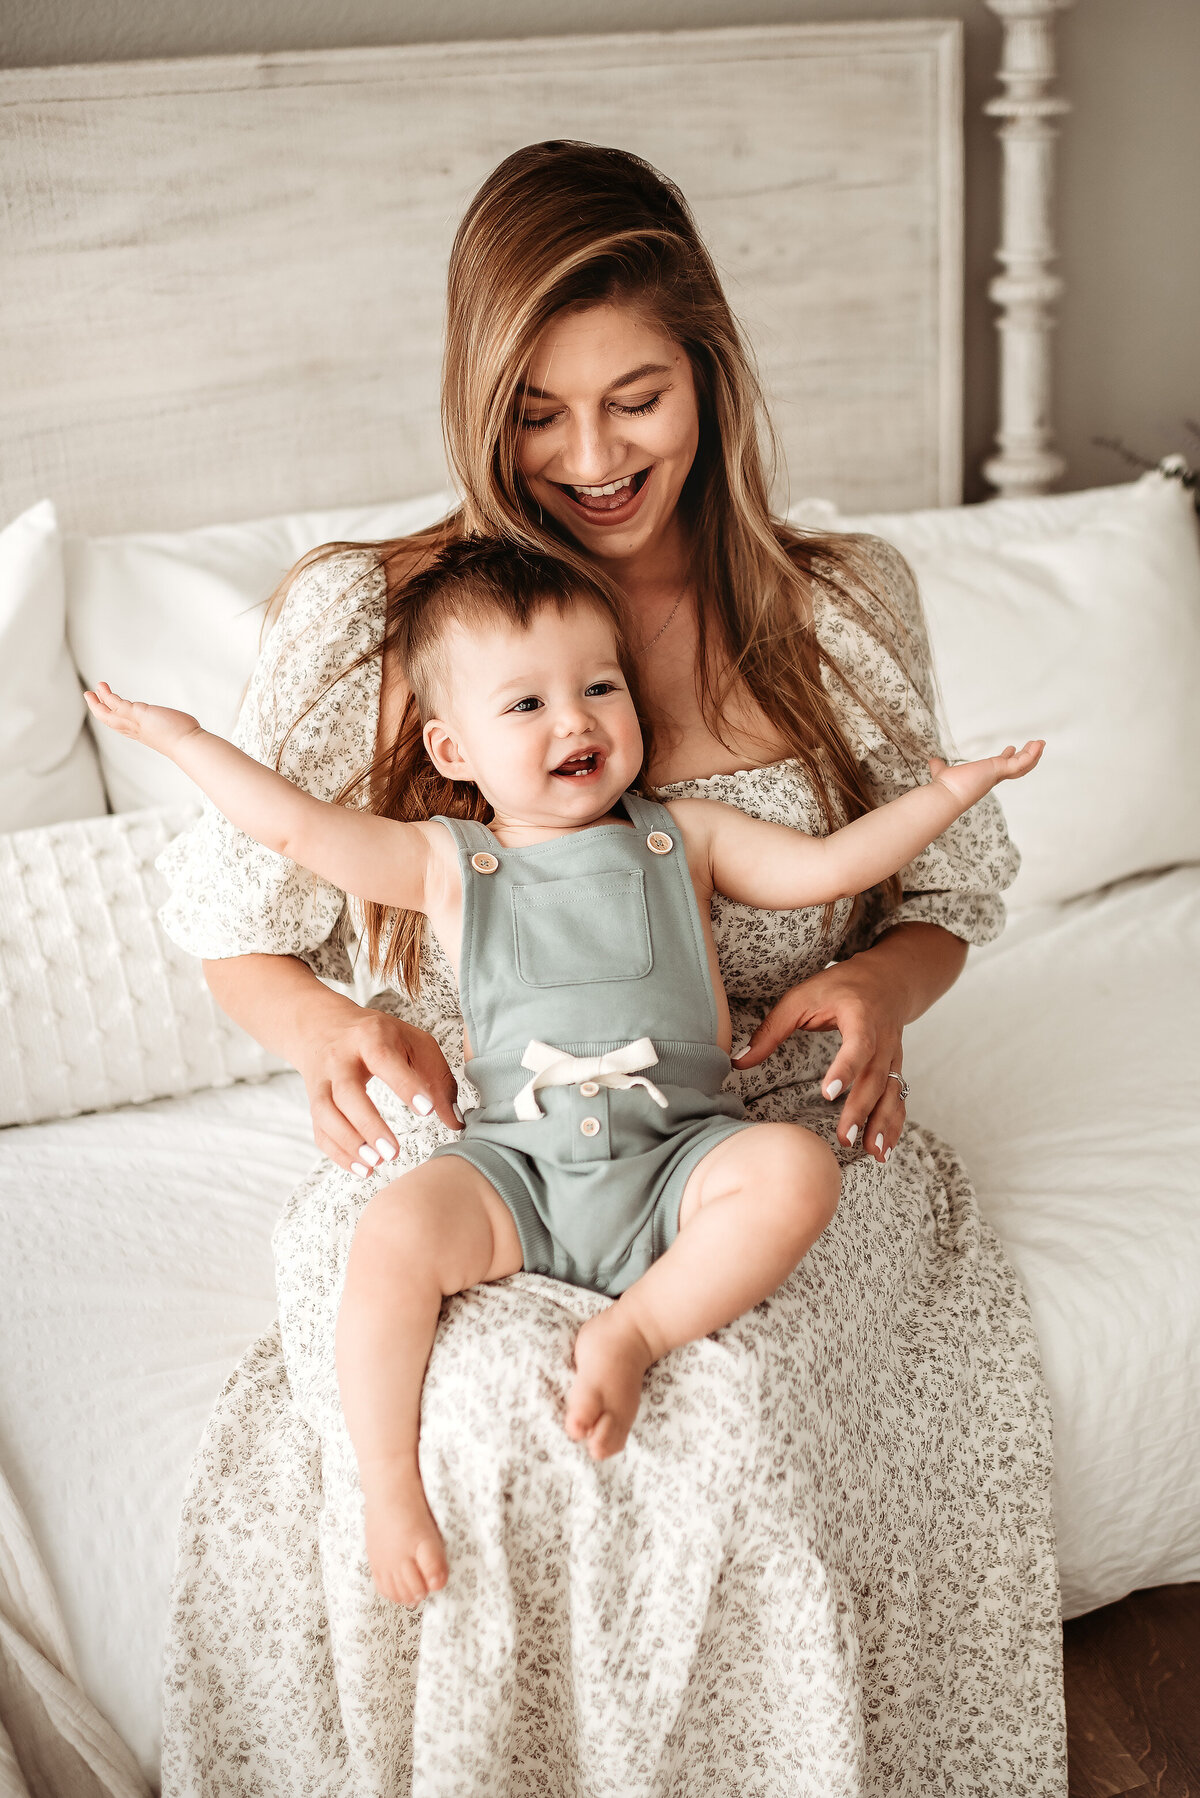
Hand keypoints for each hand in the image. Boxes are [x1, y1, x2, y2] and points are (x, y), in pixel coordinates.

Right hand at [84, 681, 200, 753]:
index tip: (109, 711)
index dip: (114, 719)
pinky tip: (102, 687)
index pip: (124, 727)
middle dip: (99, 709)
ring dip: (97, 702)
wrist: (188, 745)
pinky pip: (115, 704)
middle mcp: (136, 730)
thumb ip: (178, 730)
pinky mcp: (137, 714)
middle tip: (90, 697)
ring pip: (107, 714)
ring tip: (91, 691)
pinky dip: (106, 696)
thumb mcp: (178, 734)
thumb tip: (192, 729)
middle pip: (110, 721)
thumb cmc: (188, 742)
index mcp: (143, 734)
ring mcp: (134, 723)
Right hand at [295, 1004, 463, 1175]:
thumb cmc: (380, 1037)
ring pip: (325, 1114)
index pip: (384, 1059)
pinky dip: (338, 1153)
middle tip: (393, 1152)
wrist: (325, 1026)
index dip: (405, 1085)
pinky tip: (363, 1169)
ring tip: (376, 1163)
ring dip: (349, 1143)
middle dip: (369, 1125)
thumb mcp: (414, 1043)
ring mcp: (322, 1081)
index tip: (427, 1111)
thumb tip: (455, 1121)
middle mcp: (339, 1058)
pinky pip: (320, 1131)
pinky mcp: (313, 1101)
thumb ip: (438, 1079)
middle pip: (347, 1092)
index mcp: (370, 1037)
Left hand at [732, 954, 907, 1162]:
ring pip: (891, 1092)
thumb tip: (737, 1061)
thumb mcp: (802, 996)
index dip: (845, 1069)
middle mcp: (883, 1038)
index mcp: (860, 1015)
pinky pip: (898, 1099)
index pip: (858, 1045)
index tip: (828, 1094)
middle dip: (861, 1110)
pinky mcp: (895, 1069)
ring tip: (872, 1153)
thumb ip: (771, 1029)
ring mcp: (893, 1056)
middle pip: (875, 1078)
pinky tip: (882, 1150)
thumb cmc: (840, 986)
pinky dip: (894, 1125)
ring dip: (883, 1124)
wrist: (889, 979)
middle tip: (845, 1138)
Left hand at [929, 739, 1043, 808]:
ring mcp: (997, 775)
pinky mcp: (998, 770)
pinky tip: (1037, 745)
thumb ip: (939, 768)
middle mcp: (992, 778)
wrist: (945, 796)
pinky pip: (1020, 762)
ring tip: (1041, 743)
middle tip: (1035, 746)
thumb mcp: (942, 773)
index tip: (1011, 749)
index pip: (999, 768)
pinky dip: (1030, 754)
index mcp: (983, 778)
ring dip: (1033, 755)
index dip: (1006, 759)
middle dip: (1026, 757)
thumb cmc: (944, 789)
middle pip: (1015, 768)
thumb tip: (932, 762)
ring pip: (1021, 766)